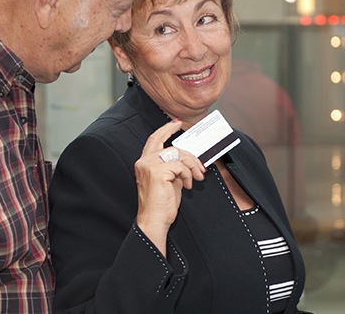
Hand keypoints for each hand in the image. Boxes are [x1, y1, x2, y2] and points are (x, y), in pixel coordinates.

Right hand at [135, 120, 204, 254]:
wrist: (154, 220)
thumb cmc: (161, 204)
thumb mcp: (170, 181)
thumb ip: (175, 168)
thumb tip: (190, 160)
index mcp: (145, 162)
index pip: (155, 139)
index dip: (166, 129)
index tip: (177, 124)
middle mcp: (144, 161)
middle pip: (172, 147)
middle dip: (190, 155)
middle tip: (201, 167)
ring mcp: (149, 166)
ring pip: (178, 155)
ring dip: (192, 166)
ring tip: (196, 178)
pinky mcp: (157, 172)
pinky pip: (180, 166)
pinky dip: (187, 175)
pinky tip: (188, 185)